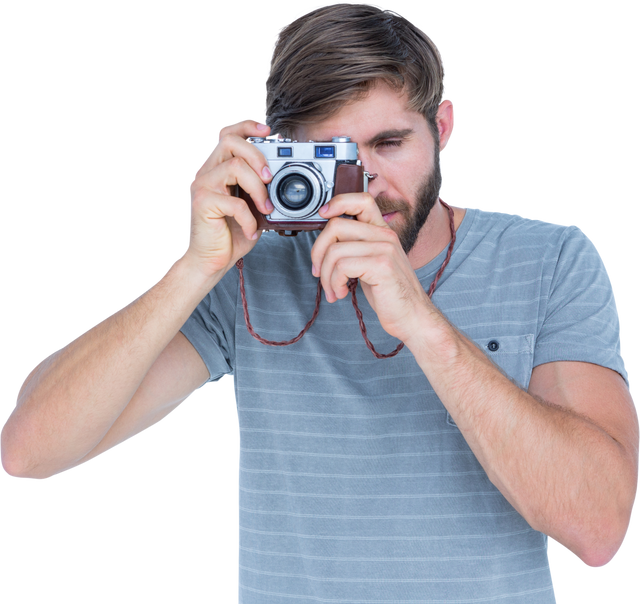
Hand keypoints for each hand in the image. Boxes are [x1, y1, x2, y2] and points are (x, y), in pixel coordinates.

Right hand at [186, 117, 274, 280]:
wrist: (210, 261)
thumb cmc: (230, 234)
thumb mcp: (249, 205)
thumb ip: (258, 187)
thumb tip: (283, 177)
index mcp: (215, 167)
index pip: (227, 133)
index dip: (246, 125)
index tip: (267, 131)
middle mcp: (205, 172)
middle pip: (230, 141)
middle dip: (257, 155)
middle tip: (270, 178)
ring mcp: (201, 186)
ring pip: (235, 166)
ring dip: (258, 188)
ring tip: (266, 208)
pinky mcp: (202, 203)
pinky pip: (235, 202)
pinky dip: (250, 218)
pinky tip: (252, 231)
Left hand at [310, 193, 431, 343]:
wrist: (412, 317)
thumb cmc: (390, 294)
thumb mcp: (371, 265)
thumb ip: (355, 249)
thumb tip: (325, 244)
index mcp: (382, 232)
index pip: (361, 200)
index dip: (338, 202)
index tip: (323, 214)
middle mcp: (385, 236)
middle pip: (336, 226)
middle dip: (318, 251)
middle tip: (319, 271)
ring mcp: (385, 249)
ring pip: (335, 250)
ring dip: (326, 275)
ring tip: (333, 289)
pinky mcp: (381, 266)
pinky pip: (342, 266)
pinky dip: (334, 283)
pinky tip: (341, 293)